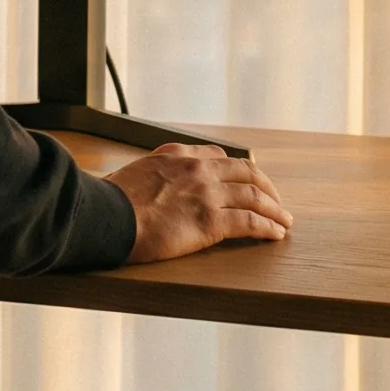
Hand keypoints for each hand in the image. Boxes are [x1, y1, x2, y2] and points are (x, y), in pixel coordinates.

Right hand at [108, 143, 292, 262]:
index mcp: (177, 156)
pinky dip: (267, 228)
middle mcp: (197, 169)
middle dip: (266, 186)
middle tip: (276, 201)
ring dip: (274, 209)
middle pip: (245, 171)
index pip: (218, 156)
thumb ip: (145, 179)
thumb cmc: (107, 202)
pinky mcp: (211, 221)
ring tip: (284, 221)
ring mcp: (207, 193)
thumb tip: (134, 188)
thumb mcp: (128, 176)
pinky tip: (275, 234)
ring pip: (254, 196)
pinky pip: (250, 222)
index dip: (238, 170)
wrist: (104, 216)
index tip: (247, 180)